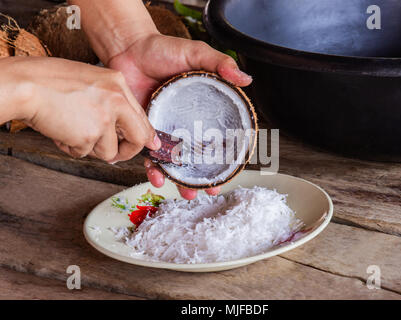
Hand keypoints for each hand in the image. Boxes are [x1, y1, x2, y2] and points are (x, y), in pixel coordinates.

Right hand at [7, 57, 159, 161]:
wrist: (25, 84)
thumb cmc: (50, 81)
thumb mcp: (91, 81)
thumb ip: (111, 100)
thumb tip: (125, 128)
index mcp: (118, 83)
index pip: (141, 116)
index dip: (144, 135)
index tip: (148, 145)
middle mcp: (116, 100)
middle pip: (137, 138)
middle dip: (127, 152)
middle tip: (116, 155)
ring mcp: (104, 118)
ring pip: (108, 152)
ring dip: (89, 148)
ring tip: (71, 130)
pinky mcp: (89, 135)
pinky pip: (84, 153)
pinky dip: (71, 147)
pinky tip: (60, 130)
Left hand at [108, 34, 251, 198]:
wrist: (128, 49)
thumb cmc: (163, 50)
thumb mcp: (196, 53)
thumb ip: (220, 64)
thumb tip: (246, 80)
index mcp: (200, 109)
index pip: (217, 136)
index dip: (225, 155)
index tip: (231, 171)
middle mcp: (184, 123)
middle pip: (197, 155)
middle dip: (203, 176)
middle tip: (210, 191)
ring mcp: (164, 129)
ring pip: (175, 161)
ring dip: (180, 180)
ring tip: (187, 194)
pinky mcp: (143, 131)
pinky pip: (149, 154)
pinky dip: (153, 168)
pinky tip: (158, 177)